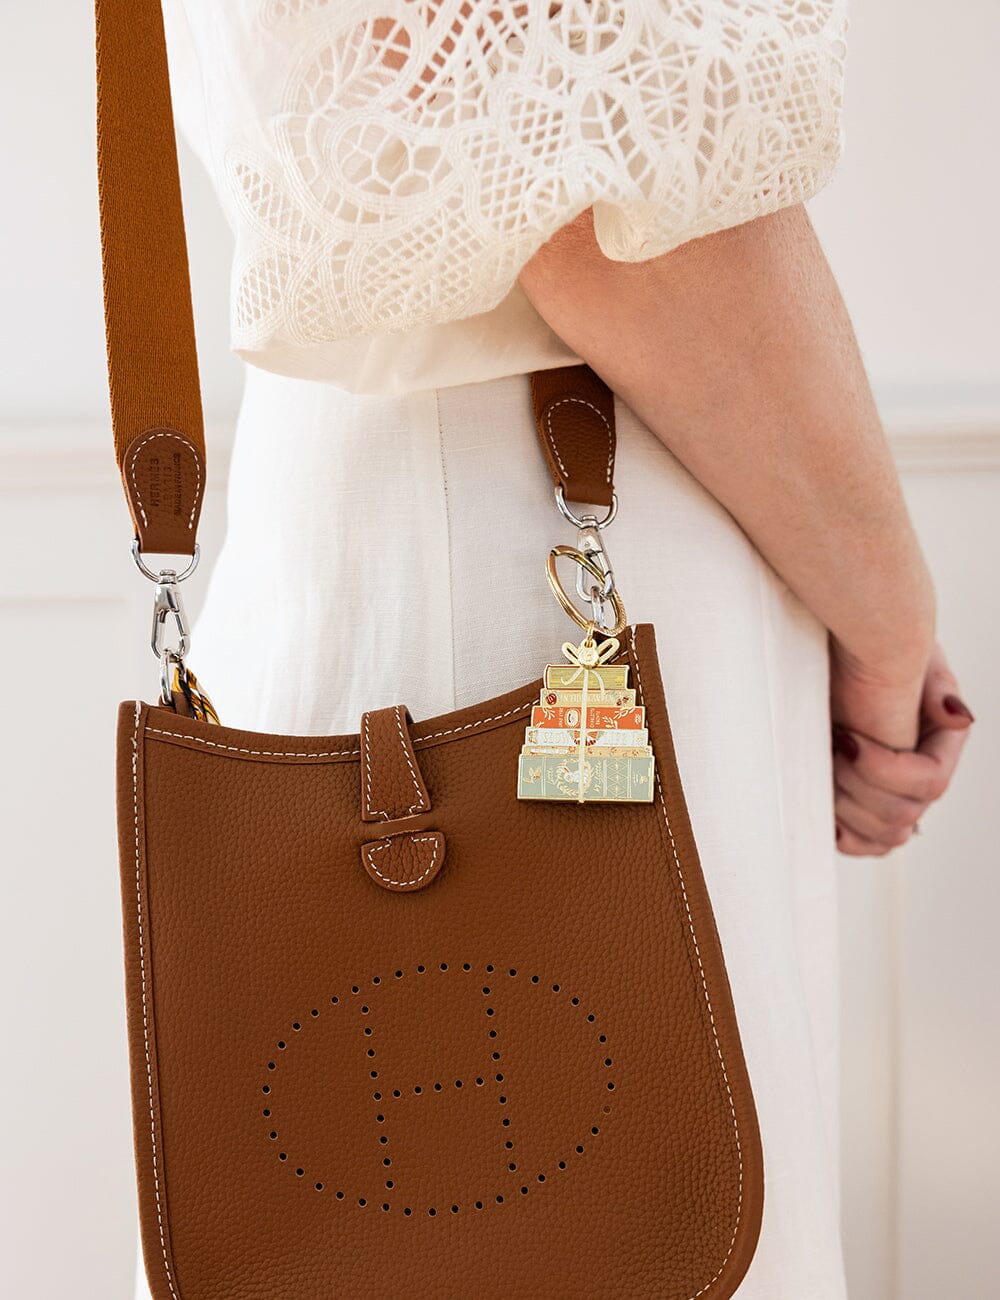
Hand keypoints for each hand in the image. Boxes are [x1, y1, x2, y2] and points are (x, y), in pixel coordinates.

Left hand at [831, 642, 973, 855]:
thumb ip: (934, 686)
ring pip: (884, 836)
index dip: (883, 769)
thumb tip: (958, 715)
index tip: (844, 738)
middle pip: (902, 816)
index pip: (929, 781)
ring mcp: (895, 800)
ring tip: (822, 765)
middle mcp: (922, 780)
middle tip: (827, 747)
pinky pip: (862, 845)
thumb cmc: (874, 658)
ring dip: (844, 806)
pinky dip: (840, 832)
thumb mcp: (912, 659)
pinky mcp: (865, 813)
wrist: (840, 667)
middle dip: (855, 784)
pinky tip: (822, 800)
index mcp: (942, 745)